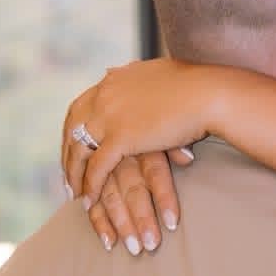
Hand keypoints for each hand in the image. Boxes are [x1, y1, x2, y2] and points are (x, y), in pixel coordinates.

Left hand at [62, 58, 208, 251]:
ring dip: (74, 174)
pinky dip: (91, 185)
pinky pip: (97, 167)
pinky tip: (89, 200)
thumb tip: (126, 74)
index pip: (81, 107)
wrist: (208, 92)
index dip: (75, 130)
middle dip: (68, 154)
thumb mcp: (157, 76)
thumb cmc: (195, 86)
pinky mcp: (120, 137)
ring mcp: (109, 116)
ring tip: (74, 194)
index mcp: (113, 81)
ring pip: (79, 149)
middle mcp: (104, 95)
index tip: (73, 148)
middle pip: (72, 128)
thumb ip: (137, 82)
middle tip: (68, 176)